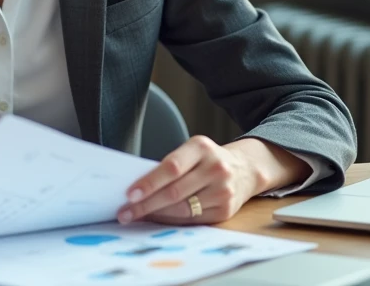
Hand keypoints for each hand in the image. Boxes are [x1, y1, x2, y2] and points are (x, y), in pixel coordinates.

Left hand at [117, 136, 262, 224]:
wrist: (245, 169)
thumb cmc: (206, 160)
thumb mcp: (191, 151)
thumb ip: (169, 166)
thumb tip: (136, 189)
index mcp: (201, 147)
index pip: (171, 167)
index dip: (149, 182)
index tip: (129, 194)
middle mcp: (215, 168)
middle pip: (174, 192)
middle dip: (146, 205)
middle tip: (124, 212)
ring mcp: (223, 191)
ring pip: (182, 209)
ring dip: (155, 215)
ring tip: (136, 217)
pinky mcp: (226, 210)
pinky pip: (192, 220)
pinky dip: (171, 221)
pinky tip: (157, 219)